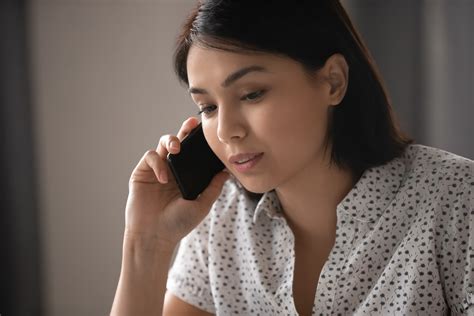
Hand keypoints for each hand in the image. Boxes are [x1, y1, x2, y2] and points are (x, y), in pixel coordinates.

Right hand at [124, 117, 228, 249]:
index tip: (208, 130)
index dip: (199, 141)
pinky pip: (150, 157)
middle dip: (185, 131)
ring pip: (163, 144)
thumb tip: (227, 172)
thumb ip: (213, 187)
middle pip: (179, 143)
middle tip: (192, 124)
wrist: (154, 236)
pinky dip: (157, 163)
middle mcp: (172, 170)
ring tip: (177, 148)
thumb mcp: (202, 205)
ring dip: (171, 140)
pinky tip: (163, 177)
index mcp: (187, 176)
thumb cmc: (178, 224)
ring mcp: (157, 170)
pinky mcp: (143, 172)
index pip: (194, 153)